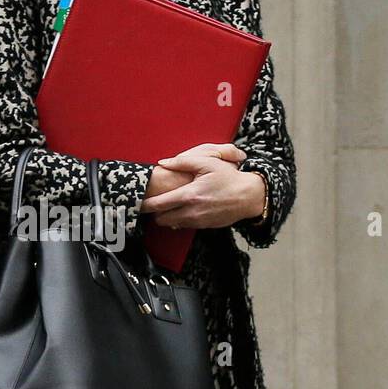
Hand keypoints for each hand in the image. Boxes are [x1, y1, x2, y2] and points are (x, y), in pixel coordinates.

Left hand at [140, 146, 263, 229]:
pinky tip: (179, 209)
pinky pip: (185, 226)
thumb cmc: (228, 177)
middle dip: (153, 213)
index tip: (138, 202)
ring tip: (163, 206)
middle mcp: (192, 211)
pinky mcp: (205, 226)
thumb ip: (182, 162)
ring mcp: (199, 221)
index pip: (159, 204)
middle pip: (162, 219)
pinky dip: (178, 220)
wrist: (250, 196)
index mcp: (189, 195)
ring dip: (165, 217)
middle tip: (149, 204)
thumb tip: (162, 162)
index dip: (145, 204)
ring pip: (172, 224)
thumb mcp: (207, 163)